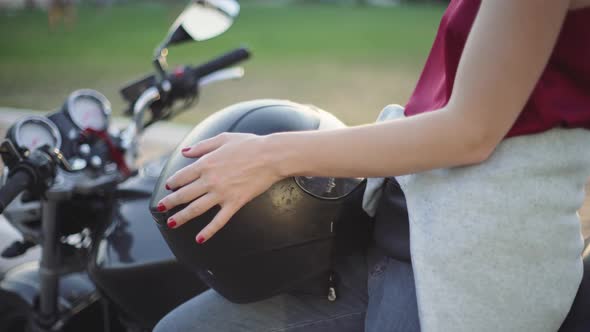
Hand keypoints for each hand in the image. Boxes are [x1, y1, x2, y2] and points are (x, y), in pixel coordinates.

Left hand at [157, 133, 282, 243]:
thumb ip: (202, 146)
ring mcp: (221, 193)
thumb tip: (185, 151)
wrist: (271, 156)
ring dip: (182, 217)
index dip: (173, 182)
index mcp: (206, 163)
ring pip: (196, 209)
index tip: (170, 187)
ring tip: (172, 223)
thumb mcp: (223, 138)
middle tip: (162, 208)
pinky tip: (200, 238)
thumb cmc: (250, 145)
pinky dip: (208, 231)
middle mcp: (210, 180)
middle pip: (184, 194)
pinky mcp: (234, 203)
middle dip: (170, 202)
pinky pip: (219, 220)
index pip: (182, 176)